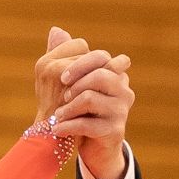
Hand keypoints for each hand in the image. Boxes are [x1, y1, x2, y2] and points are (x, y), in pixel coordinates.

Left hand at [35, 25, 134, 178]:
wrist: (95, 148)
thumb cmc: (83, 113)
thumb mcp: (74, 84)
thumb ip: (66, 58)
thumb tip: (55, 30)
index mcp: (116, 74)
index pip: (101, 58)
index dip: (81, 64)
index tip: (62, 77)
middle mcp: (123, 89)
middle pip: (99, 75)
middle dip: (75, 84)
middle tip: (61, 96)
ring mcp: (121, 110)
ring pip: (91, 99)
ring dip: (68, 107)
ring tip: (57, 116)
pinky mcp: (114, 130)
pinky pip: (88, 124)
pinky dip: (68, 126)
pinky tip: (57, 130)